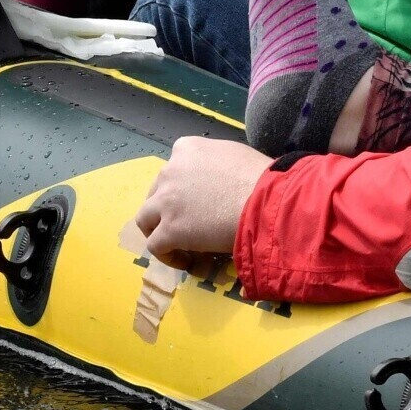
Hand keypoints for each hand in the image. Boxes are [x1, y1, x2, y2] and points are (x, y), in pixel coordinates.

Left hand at [135, 135, 271, 264]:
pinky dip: (167, 255)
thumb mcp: (234, 156)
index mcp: (187, 148)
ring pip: (145, 219)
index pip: (174, 167)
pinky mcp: (169, 230)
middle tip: (185, 222)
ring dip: (158, 230)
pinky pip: (156, 246)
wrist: (265, 200)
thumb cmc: (261, 177)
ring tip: (176, 244)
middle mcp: (170, 171)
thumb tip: (220, 182)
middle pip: (156, 192)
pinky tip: (185, 260)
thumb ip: (215, 165)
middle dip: (167, 208)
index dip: (182, 187)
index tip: (196, 201)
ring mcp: (166, 201)